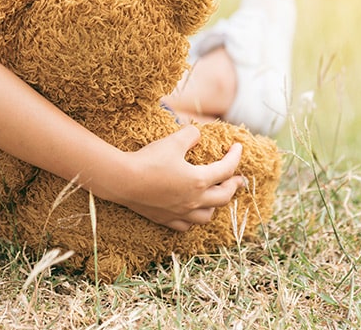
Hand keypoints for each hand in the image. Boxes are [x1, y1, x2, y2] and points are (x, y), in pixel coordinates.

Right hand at [113, 125, 245, 230]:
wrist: (122, 181)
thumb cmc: (148, 160)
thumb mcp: (172, 141)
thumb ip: (190, 135)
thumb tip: (197, 134)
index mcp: (199, 180)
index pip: (226, 169)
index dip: (235, 157)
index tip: (238, 148)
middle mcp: (193, 200)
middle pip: (223, 197)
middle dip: (233, 186)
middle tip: (238, 179)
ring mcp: (179, 212)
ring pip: (206, 216)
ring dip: (215, 206)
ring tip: (215, 196)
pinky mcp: (165, 218)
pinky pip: (185, 225)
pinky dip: (192, 220)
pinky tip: (191, 212)